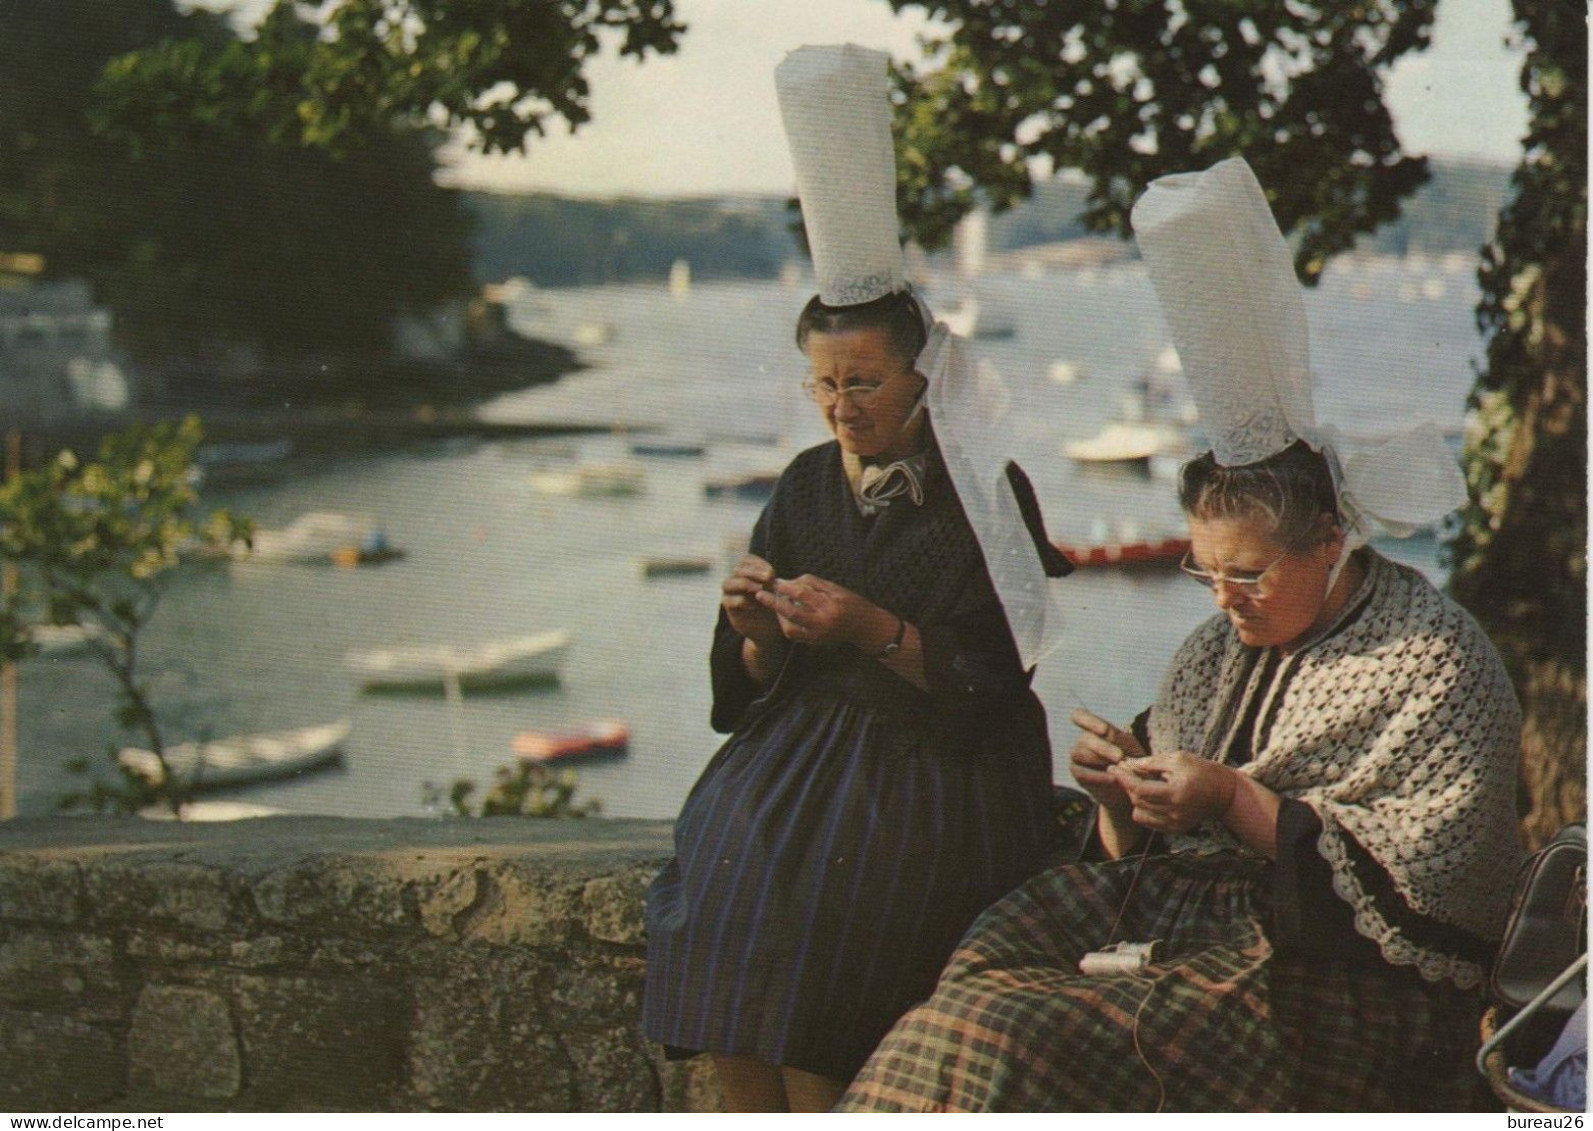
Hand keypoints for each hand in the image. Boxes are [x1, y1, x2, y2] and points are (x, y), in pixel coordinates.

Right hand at [721, 554, 782, 647]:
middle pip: (737, 569)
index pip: (747, 559)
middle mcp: (735, 579)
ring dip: (745, 584)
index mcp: (747, 571)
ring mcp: (729, 593)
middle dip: (753, 572)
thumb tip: (769, 575)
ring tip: (760, 590)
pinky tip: (754, 605)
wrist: (770, 628)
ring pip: (728, 583)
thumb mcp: (775, 589)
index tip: (772, 573)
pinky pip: (728, 600)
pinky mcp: (728, 607)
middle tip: (768, 578)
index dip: (758, 564)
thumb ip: (770, 580)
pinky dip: (742, 601)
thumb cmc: (773, 604)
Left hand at [754, 573, 890, 648]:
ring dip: (778, 616)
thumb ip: (813, 583)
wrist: (864, 627)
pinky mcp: (815, 642)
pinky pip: (794, 635)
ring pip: (790, 628)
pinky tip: (782, 615)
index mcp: (830, 606)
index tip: (774, 581)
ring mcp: (818, 636)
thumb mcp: (835, 588)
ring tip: (772, 604)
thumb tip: (790, 580)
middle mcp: (823, 623)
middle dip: (774, 603)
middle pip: (792, 613)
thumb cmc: (851, 603)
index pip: (802, 595)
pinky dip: (785, 625)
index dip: (786, 586)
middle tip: (760, 594)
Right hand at [1068, 708, 1144, 817]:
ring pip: (1079, 752)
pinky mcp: (1077, 773)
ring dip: (1099, 759)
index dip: (1088, 720)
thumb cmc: (1132, 762)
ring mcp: (1077, 756)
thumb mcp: (1130, 748)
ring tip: (1118, 766)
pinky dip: (1098, 776)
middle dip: (1103, 747)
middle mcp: (1083, 740)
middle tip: (1120, 757)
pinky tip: (1113, 779)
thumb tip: (1106, 734)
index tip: (1104, 730)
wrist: (1130, 787)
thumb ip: (1119, 740)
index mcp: (1095, 728)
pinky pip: (1081, 772)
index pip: (1080, 716)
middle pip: (1085, 738)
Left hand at [1110, 751, 1237, 834]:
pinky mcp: (1176, 830)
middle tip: (1124, 772)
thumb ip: (1151, 762)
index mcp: (1177, 793)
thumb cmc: (1200, 770)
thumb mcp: (1177, 759)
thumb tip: (1127, 764)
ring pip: (1140, 814)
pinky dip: (1144, 809)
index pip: (1140, 790)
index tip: (1113, 768)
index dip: (1124, 778)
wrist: (1223, 793)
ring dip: (1135, 798)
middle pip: (1138, 801)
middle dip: (1127, 786)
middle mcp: (1176, 812)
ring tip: (1140, 784)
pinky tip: (1149, 797)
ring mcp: (1176, 824)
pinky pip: (1149, 822)